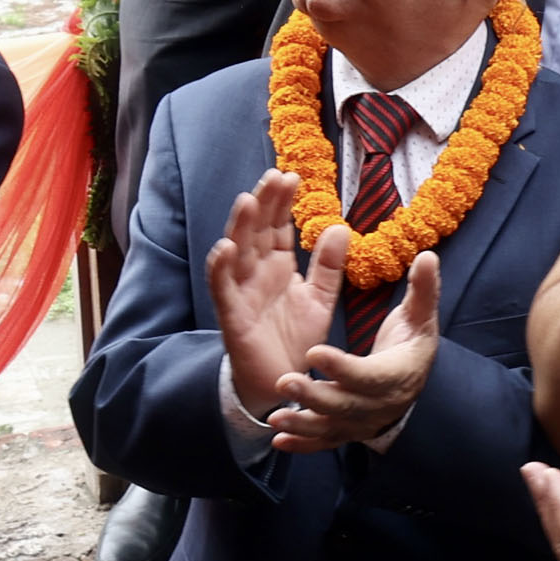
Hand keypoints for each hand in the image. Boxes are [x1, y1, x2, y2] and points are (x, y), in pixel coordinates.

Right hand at [206, 171, 346, 420]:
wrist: (282, 384)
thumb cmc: (295, 339)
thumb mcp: (320, 299)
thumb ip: (328, 266)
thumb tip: (339, 227)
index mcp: (278, 265)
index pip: (278, 226)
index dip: (283, 202)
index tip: (293, 176)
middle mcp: (256, 272)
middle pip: (257, 230)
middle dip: (264, 203)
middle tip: (275, 176)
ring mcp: (241, 291)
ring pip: (237, 251)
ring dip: (240, 226)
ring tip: (249, 200)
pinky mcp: (232, 315)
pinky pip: (222, 287)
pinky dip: (220, 266)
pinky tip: (225, 247)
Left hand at [261, 249, 441, 451]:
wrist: (413, 383)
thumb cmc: (412, 344)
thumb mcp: (421, 318)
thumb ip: (423, 291)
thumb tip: (427, 256)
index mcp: (396, 375)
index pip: (368, 375)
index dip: (342, 367)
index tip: (314, 352)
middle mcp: (378, 405)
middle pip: (345, 405)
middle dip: (314, 396)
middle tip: (285, 380)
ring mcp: (361, 422)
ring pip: (331, 428)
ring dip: (303, 424)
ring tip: (276, 416)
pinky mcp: (347, 431)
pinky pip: (324, 441)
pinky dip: (303, 443)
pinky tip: (278, 440)